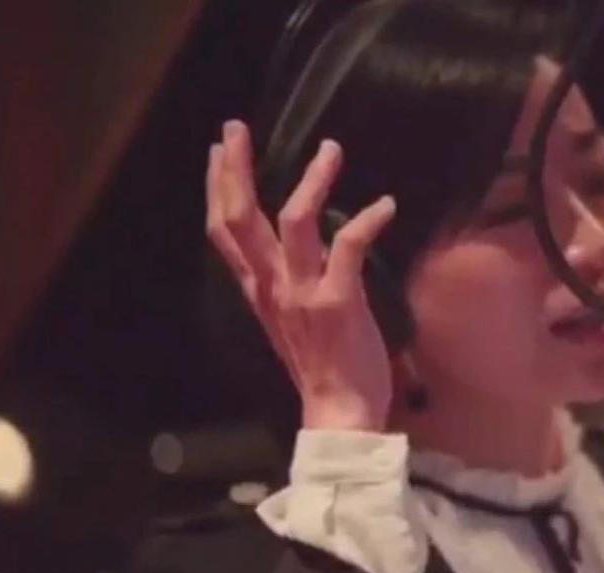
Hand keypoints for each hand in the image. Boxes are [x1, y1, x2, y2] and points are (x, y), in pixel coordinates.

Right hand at [205, 120, 396, 430]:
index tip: (217, 153)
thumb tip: (302, 251)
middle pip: (240, 218)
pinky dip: (368, 220)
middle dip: (234, 168)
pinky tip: (386, 204)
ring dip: (311, 179)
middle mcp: (273, 288)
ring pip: (293, 220)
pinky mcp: (338, 300)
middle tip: (234, 127)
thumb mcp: (290, 323)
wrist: (339, 413)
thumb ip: (287, 287)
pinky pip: (348, 245)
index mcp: (259, 292)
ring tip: (330, 148)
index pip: (225, 233)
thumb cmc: (324, 369)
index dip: (218, 189)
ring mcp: (303, 292)